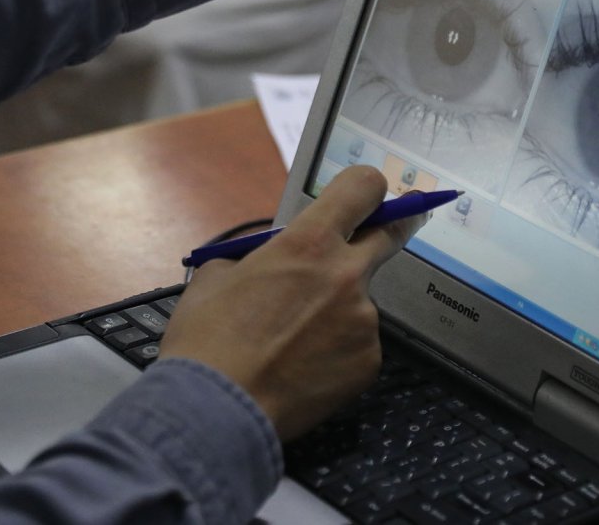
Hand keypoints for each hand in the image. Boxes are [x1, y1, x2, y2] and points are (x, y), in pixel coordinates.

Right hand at [158, 165, 425, 438]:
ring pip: (360, 302)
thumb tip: (265, 258)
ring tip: (293, 343)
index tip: (368, 195)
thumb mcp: (216, 277)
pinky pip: (358, 344)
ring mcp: (364, 320)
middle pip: (390, 235)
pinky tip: (303, 369)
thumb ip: (254, 256)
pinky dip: (337, 351)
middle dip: (391, 228)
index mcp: (309, 243)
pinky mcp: (369, 362)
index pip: (363, 188)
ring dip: (338, 311)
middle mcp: (347, 275)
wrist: (215, 411)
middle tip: (386, 231)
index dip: (366, 187)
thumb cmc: (208, 341)